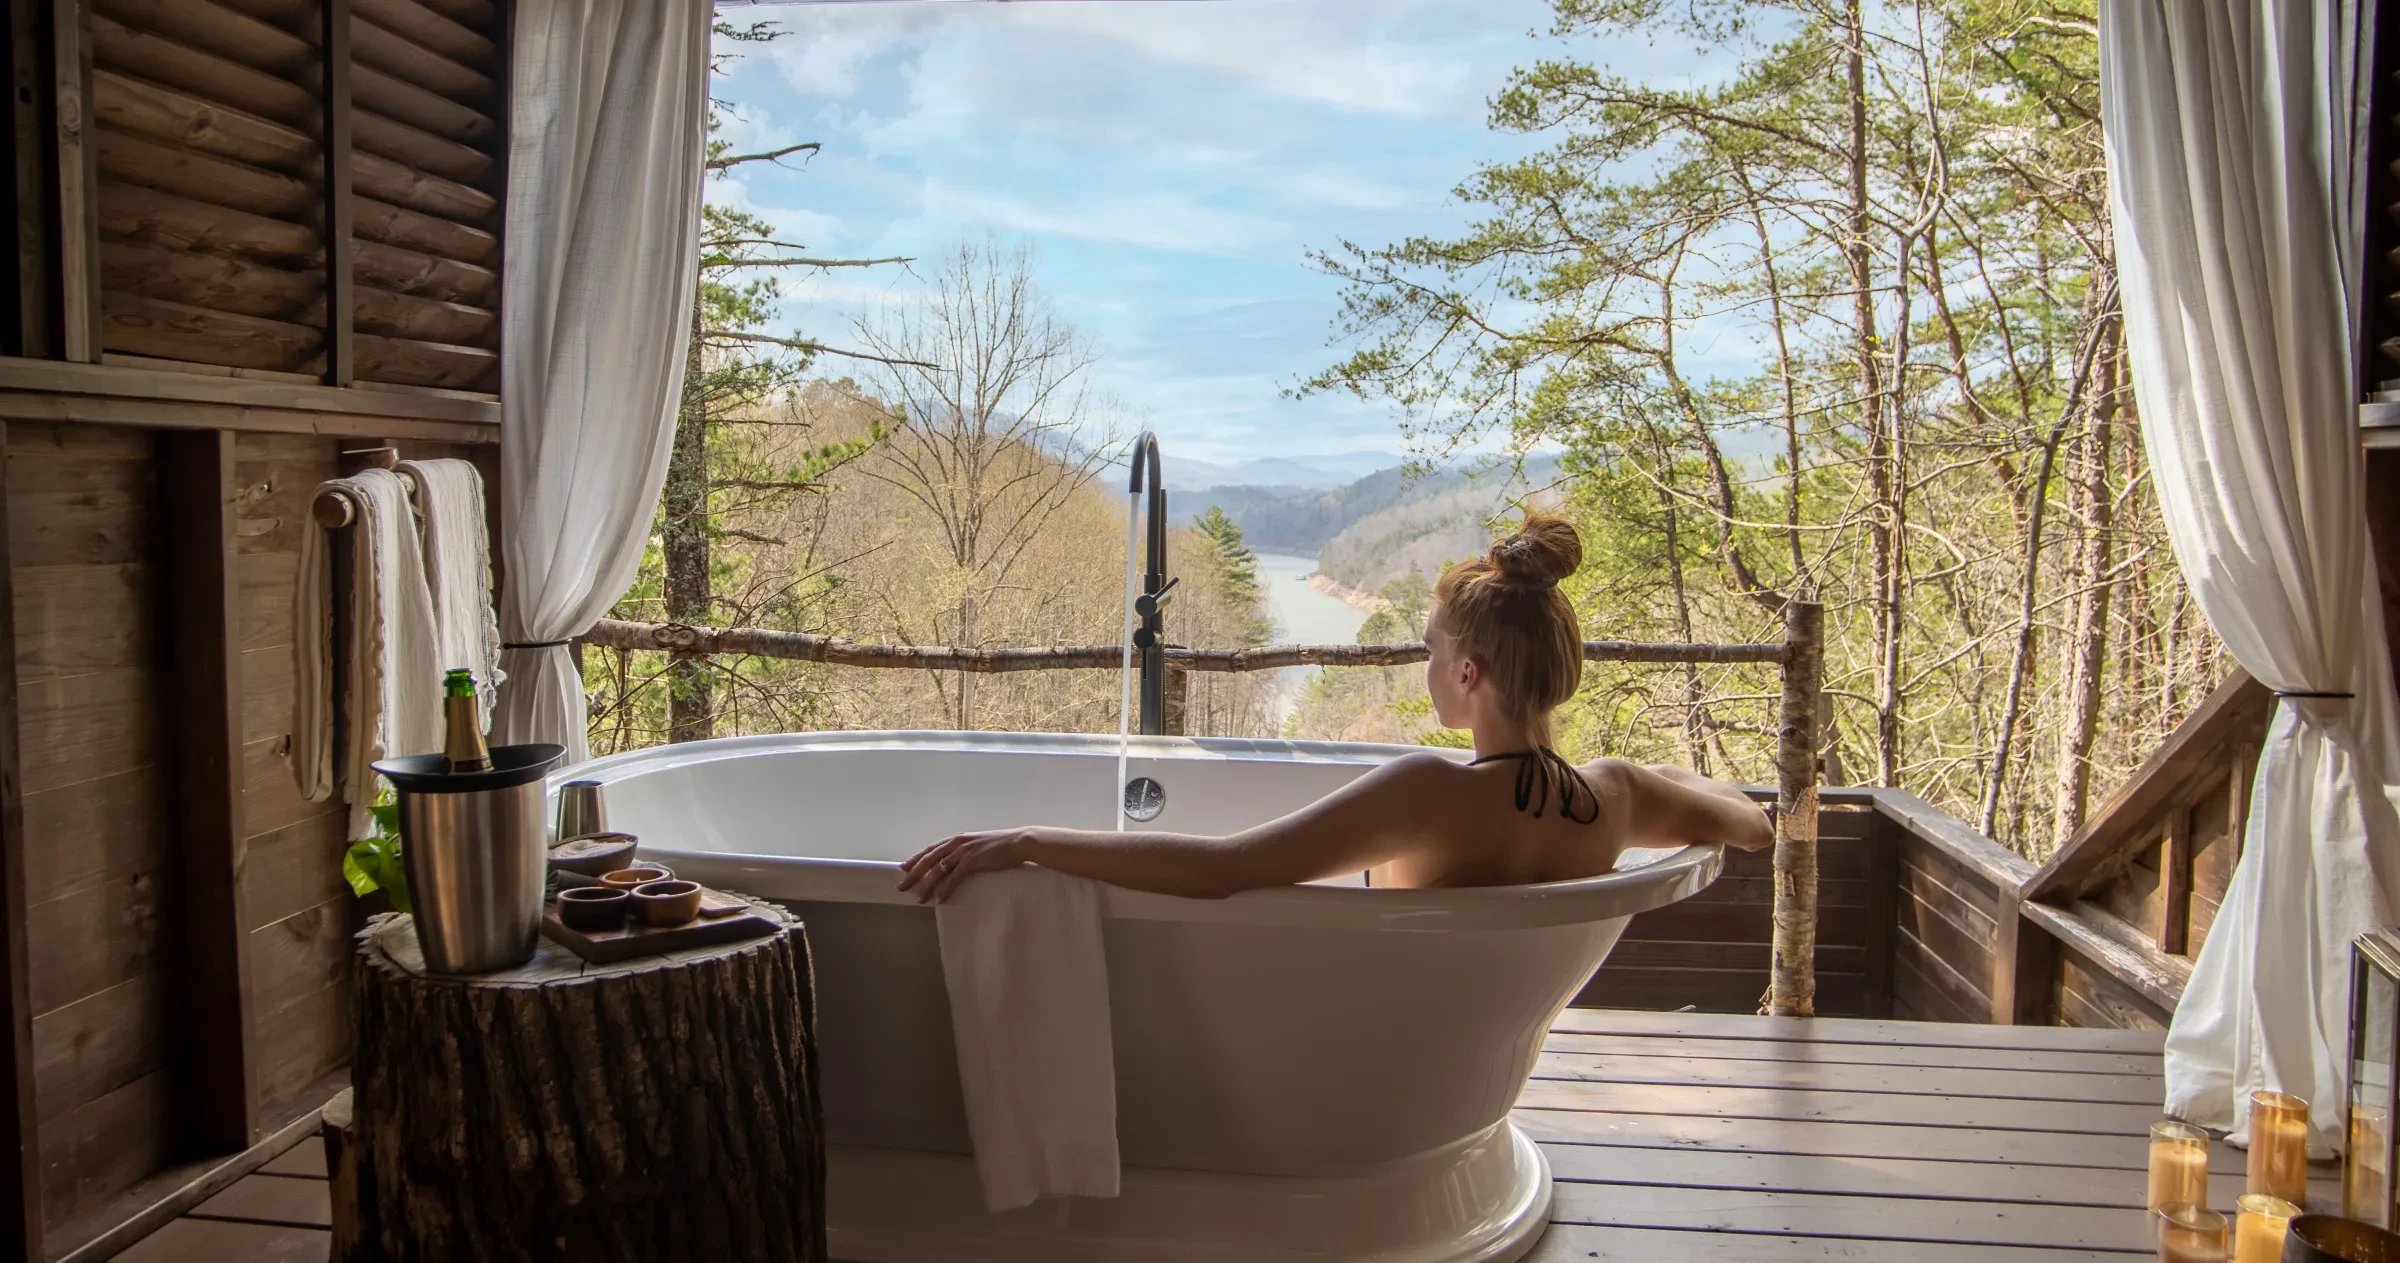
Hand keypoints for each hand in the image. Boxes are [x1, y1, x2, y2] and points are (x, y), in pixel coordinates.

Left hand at [897, 829, 1031, 902]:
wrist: (1018, 843)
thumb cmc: (1000, 846)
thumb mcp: (977, 845)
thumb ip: (965, 852)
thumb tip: (956, 862)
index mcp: (956, 839)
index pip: (930, 850)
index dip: (915, 859)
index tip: (903, 868)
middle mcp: (956, 843)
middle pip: (928, 860)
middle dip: (913, 874)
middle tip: (901, 887)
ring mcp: (963, 851)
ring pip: (938, 870)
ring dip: (927, 886)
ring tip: (919, 899)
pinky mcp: (972, 861)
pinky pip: (954, 878)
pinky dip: (945, 889)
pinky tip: (939, 899)